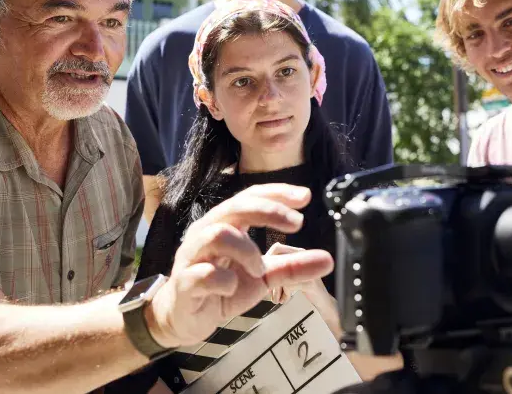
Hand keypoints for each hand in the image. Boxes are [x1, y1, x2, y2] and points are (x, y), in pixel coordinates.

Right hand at [146, 184, 333, 348]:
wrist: (184, 318)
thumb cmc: (221, 288)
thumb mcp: (263, 277)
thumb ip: (292, 267)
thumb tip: (327, 260)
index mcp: (224, 225)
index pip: (249, 198)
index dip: (277, 193)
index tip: (305, 197)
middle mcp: (205, 233)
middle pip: (234, 207)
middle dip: (268, 210)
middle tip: (296, 223)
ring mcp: (192, 256)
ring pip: (216, 234)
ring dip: (247, 249)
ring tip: (260, 269)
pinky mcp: (185, 283)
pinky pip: (202, 273)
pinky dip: (224, 279)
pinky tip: (233, 288)